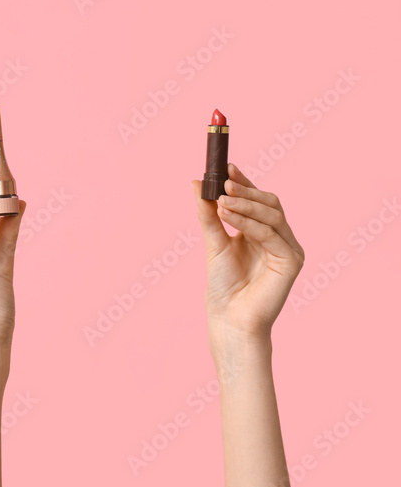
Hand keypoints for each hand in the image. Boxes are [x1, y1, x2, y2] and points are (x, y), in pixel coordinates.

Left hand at [193, 164, 304, 339]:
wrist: (229, 318)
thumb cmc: (223, 286)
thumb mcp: (214, 243)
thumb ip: (208, 214)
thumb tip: (194, 183)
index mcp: (263, 232)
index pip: (258, 200)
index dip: (245, 183)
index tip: (226, 167)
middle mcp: (279, 238)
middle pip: (269, 203)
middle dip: (246, 191)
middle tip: (223, 182)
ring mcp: (288, 248)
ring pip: (272, 215)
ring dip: (245, 205)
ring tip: (220, 200)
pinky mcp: (292, 261)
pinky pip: (270, 234)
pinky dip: (249, 223)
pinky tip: (228, 216)